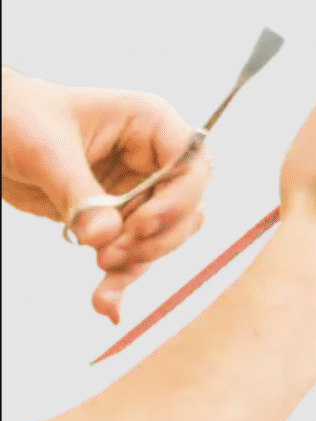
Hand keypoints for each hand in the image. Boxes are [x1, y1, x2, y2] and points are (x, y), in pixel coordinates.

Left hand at [1, 67, 213, 322]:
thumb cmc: (17, 116)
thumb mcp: (44, 149)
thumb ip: (78, 192)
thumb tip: (105, 238)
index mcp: (151, 124)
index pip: (192, 166)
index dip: (177, 199)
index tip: (139, 226)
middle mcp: (154, 159)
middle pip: (186, 208)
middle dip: (154, 239)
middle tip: (109, 256)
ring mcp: (139, 190)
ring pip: (163, 238)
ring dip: (137, 264)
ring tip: (101, 283)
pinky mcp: (118, 218)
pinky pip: (132, 253)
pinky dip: (120, 280)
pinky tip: (106, 304)